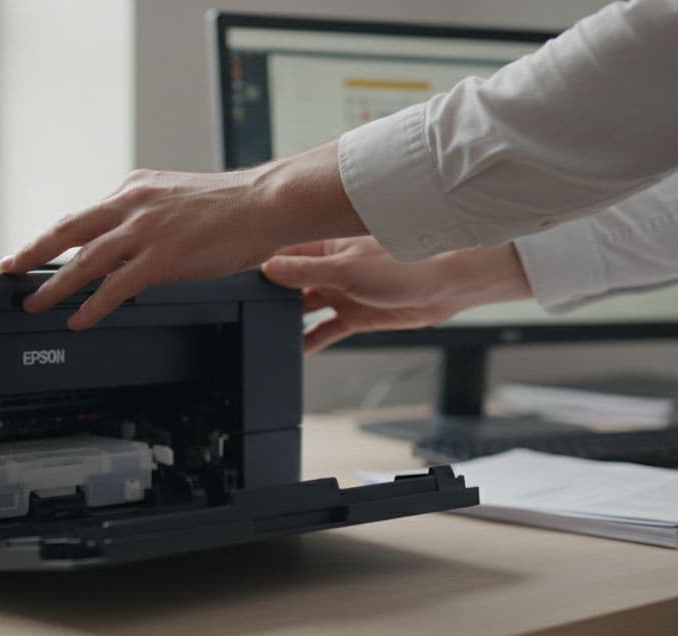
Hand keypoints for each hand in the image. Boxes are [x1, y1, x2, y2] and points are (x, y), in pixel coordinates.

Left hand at [0, 142, 365, 329]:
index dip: (57, 236)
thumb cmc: (233, 205)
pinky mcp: (160, 257)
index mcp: (135, 188)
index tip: (37, 250)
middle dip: (33, 251)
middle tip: (9, 268)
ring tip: (34, 304)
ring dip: (54, 286)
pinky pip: (114, 287)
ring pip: (84, 261)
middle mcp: (132, 204)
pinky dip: (91, 305)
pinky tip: (78, 319)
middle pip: (68, 229)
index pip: (85, 214)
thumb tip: (131, 235)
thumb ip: (150, 213)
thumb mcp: (178, 196)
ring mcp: (144, 230)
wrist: (266, 203)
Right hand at [262, 238, 531, 352]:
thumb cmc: (408, 261)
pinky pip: (324, 330)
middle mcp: (329, 265)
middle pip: (287, 279)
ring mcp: (341, 290)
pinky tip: (293, 351)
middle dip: (268, 290)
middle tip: (239, 303)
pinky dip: (310, 341)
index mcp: (326, 243)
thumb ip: (307, 270)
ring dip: (286, 317)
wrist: (447, 285)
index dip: (258, 259)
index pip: (281, 250)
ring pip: (303, 306)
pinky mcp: (354, 314)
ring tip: (261, 328)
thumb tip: (269, 269)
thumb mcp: (347, 267)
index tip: (230, 268)